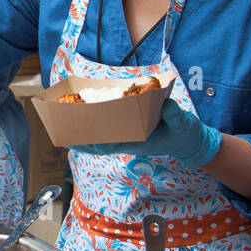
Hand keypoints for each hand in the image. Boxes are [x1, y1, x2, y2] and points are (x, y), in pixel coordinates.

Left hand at [71, 98, 220, 167]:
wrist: (189, 142)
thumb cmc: (185, 133)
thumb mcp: (184, 124)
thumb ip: (177, 116)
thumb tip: (167, 106)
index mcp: (139, 142)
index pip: (111, 145)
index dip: (94, 142)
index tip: (78, 139)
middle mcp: (130, 142)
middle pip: (100, 144)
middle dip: (81, 140)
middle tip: (61, 133)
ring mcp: (128, 139)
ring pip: (101, 141)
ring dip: (83, 137)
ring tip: (64, 131)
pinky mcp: (129, 134)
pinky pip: (107, 135)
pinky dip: (93, 133)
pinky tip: (81, 127)